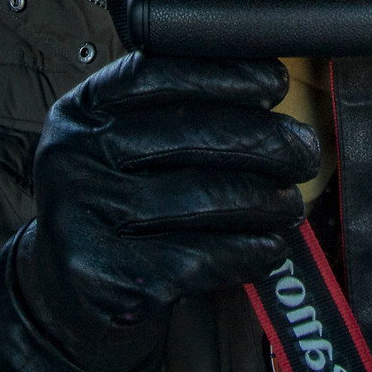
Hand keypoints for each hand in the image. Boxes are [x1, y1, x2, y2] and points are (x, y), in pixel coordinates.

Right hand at [0, 53, 318, 371]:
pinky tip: (269, 247)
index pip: (154, 74)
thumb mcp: (124, 149)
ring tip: (290, 204)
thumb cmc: (118, 209)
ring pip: (201, 197)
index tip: (273, 82)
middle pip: (188, 134)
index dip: (222, 74)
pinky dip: (246, 251)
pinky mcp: (106, 274)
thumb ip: (173, 112)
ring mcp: (84, 216)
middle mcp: (72, 156)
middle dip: (263, 141)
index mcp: (81, 112)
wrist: (69, 296)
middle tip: (302, 152)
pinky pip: (198, 256)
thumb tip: (264, 88)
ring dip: (264, 201)